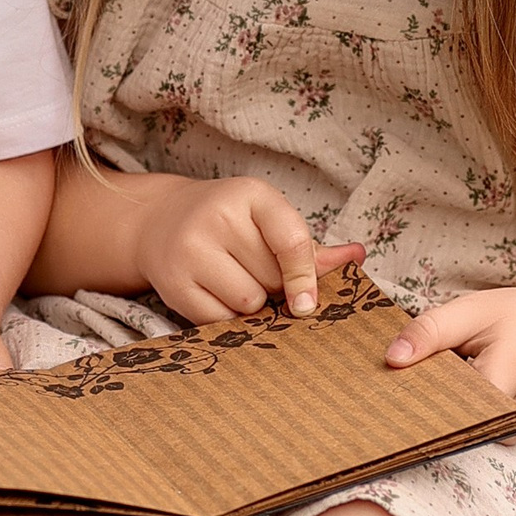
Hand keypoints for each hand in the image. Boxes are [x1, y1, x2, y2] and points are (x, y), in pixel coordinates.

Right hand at [136, 180, 363, 324]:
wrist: (157, 222)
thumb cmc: (227, 223)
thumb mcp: (266, 220)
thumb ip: (311, 246)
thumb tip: (357, 258)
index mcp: (249, 195)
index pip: (290, 241)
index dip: (306, 277)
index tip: (308, 304)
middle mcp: (216, 218)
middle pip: (272, 280)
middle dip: (275, 288)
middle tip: (258, 275)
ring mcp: (190, 250)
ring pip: (248, 303)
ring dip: (252, 306)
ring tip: (236, 283)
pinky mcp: (173, 284)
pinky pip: (219, 321)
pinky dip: (227, 318)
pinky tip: (216, 296)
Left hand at [387, 282, 515, 427]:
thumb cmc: (515, 316)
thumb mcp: (470, 309)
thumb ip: (430, 331)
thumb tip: (392, 359)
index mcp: (514, 367)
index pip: (465, 404)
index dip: (429, 403)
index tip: (396, 398)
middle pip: (466, 423)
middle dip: (431, 412)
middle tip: (397, 397)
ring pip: (474, 431)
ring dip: (448, 414)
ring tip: (431, 391)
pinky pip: (485, 433)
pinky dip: (464, 418)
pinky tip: (452, 400)